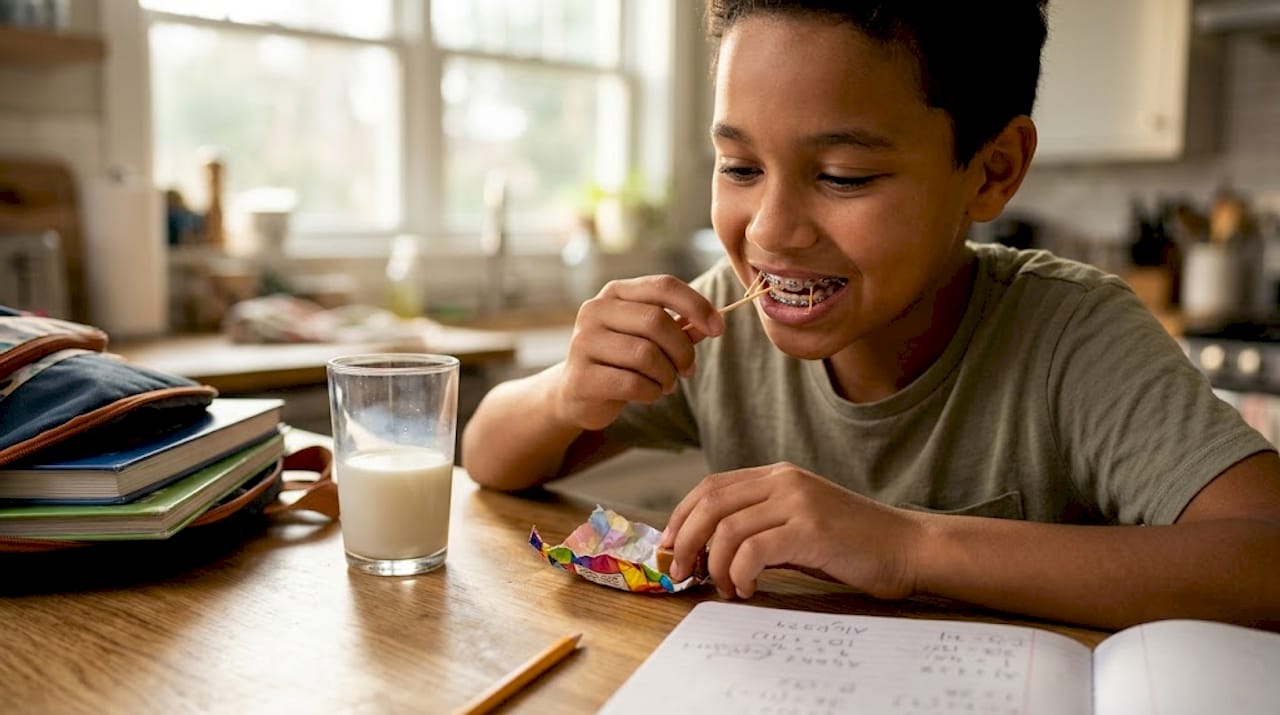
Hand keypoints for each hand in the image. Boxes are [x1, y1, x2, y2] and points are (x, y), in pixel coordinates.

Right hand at [554, 275, 722, 430]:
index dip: (697, 305)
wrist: (576, 393)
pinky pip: (632, 383)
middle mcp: (595, 310)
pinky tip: (649, 393)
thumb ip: (680, 327)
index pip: (663, 285)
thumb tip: (712, 323)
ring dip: (667, 375)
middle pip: (656, 321)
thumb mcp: (650, 339)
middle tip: (687, 370)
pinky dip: (652, 392)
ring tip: (666, 384)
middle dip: (682, 350)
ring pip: (646, 354)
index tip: (718, 329)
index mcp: (615, 293)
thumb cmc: (620, 360)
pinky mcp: (581, 377)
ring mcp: (583, 342)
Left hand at [661, 462, 925, 599]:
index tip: (668, 547)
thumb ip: (759, 529)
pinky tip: (748, 589)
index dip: (681, 517)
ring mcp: (798, 502)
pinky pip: (753, 549)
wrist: (907, 547)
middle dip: (685, 541)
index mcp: (777, 476)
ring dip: (714, 564)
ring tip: (725, 588)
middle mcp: (784, 481)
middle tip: (683, 574)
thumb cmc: (852, 544)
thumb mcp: (797, 527)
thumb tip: (708, 552)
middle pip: (710, 504)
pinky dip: (739, 572)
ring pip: (727, 528)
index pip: (711, 487)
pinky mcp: (810, 528)